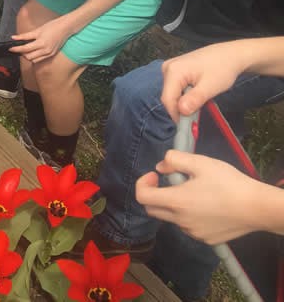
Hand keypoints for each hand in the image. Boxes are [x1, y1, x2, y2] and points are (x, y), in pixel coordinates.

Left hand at [10, 16, 74, 62]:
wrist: (65, 28)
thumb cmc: (52, 27)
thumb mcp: (37, 30)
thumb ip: (25, 35)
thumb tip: (14, 37)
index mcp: (41, 43)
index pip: (25, 49)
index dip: (16, 49)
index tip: (10, 48)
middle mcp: (45, 50)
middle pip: (29, 57)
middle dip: (22, 53)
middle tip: (17, 48)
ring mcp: (49, 54)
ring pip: (34, 60)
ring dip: (28, 56)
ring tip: (25, 50)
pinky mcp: (51, 55)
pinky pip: (40, 59)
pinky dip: (34, 57)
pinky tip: (33, 51)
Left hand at [136, 151, 265, 243]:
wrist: (258, 208)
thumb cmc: (229, 183)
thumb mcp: (201, 162)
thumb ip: (174, 160)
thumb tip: (160, 167)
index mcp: (176, 202)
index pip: (142, 196)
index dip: (143, 183)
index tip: (156, 175)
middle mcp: (180, 221)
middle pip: (152, 209)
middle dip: (154, 194)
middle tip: (170, 182)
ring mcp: (193, 233)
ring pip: (170, 219)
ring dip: (172, 205)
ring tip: (193, 192)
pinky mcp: (206, 239)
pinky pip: (187, 227)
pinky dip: (187, 216)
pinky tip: (205, 206)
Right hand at [158, 41, 243, 121]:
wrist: (231, 54)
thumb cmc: (222, 69)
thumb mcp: (211, 87)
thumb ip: (195, 99)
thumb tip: (181, 111)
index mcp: (173, 71)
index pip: (167, 99)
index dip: (176, 115)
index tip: (189, 126)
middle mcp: (167, 68)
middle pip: (168, 96)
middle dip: (181, 108)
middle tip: (197, 116)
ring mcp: (170, 67)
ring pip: (172, 93)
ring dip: (183, 102)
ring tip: (200, 103)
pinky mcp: (175, 69)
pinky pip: (175, 87)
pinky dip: (184, 95)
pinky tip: (197, 94)